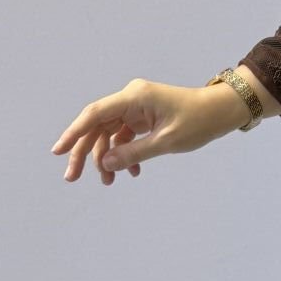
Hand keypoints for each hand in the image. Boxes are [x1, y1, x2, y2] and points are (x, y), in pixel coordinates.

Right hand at [49, 77, 235, 183]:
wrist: (222, 111)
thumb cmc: (199, 121)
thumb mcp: (167, 142)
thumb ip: (135, 153)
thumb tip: (106, 165)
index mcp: (134, 97)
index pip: (95, 114)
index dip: (74, 133)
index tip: (58, 151)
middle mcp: (131, 99)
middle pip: (97, 126)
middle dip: (85, 153)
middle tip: (72, 177)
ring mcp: (136, 108)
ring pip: (109, 134)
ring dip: (106, 158)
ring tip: (107, 182)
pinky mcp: (142, 118)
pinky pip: (124, 137)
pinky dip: (124, 155)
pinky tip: (130, 173)